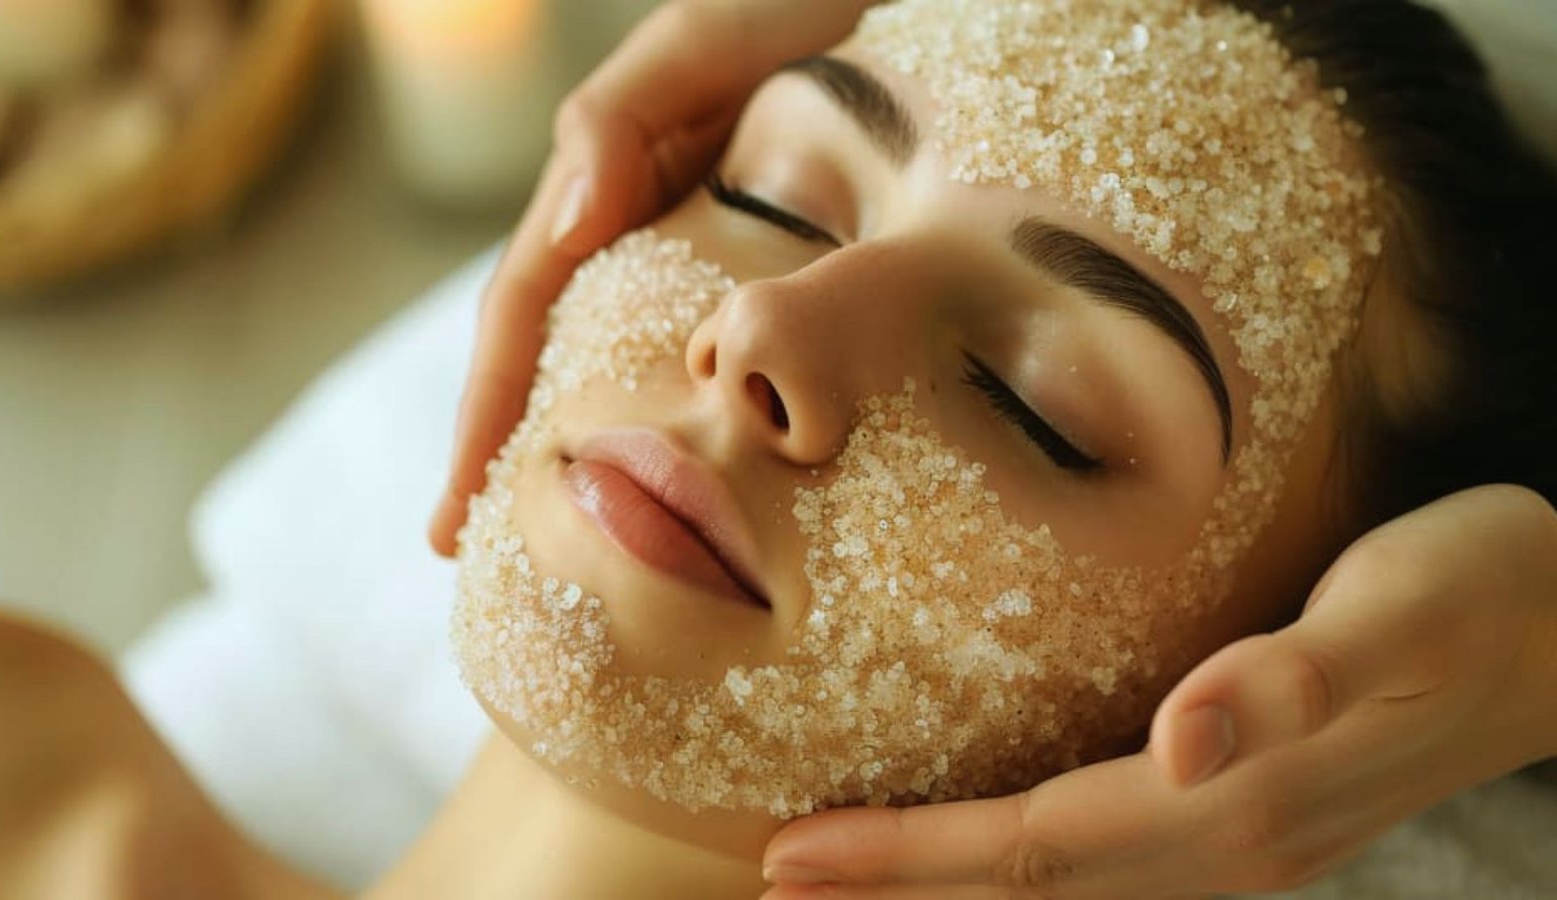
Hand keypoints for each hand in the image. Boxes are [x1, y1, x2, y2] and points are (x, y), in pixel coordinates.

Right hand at [429, 0, 876, 555]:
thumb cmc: (788, 2)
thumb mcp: (697, 45)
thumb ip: (616, 122)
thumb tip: (561, 232)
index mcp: (603, 188)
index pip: (520, 321)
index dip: (481, 422)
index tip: (446, 522)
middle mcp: (637, 230)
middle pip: (550, 358)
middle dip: (506, 455)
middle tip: (477, 564)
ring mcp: (698, 253)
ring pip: (623, 366)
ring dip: (584, 451)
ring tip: (564, 549)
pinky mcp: (771, 267)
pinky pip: (715, 357)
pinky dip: (684, 424)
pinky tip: (694, 484)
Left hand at [760, 485, 1556, 898]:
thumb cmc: (1478, 593)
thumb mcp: (1395, 616)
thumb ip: (1289, 683)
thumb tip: (1181, 742)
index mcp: (1232, 804)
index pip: (1033, 850)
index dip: (908, 861)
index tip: (794, 855)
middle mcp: (1225, 844)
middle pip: (1029, 890)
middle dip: (897, 892)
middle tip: (779, 876)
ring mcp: (1242, 841)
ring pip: (1064, 890)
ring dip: (947, 892)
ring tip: (847, 879)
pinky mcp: (1252, 813)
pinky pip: (1106, 866)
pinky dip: (1020, 871)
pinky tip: (985, 846)